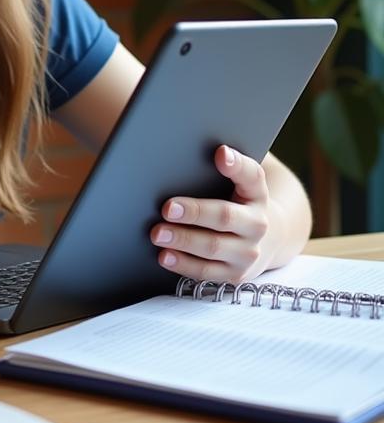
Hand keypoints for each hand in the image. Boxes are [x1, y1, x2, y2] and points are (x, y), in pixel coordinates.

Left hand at [150, 145, 278, 283]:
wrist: (266, 240)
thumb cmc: (236, 202)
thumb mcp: (238, 184)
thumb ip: (222, 168)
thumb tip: (181, 148)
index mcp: (256, 194)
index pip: (252, 176)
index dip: (237, 164)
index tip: (220, 153)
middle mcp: (257, 224)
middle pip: (224, 216)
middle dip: (194, 212)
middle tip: (166, 207)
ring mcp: (248, 252)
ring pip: (213, 247)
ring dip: (183, 240)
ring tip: (157, 233)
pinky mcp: (235, 275)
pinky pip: (207, 273)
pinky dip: (183, 265)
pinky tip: (164, 256)